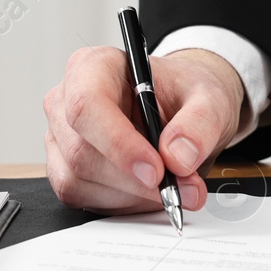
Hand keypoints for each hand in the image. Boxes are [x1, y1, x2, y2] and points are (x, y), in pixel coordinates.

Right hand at [44, 47, 244, 213]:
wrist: (184, 113)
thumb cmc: (184, 95)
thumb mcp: (209, 98)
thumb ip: (200, 123)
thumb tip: (178, 157)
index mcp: (93, 67)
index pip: (87, 105)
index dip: (118, 143)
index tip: (156, 170)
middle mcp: (67, 101)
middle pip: (81, 152)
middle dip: (134, 180)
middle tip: (181, 188)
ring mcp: (61, 139)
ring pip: (79, 181)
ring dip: (132, 194)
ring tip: (172, 186)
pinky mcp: (65, 171)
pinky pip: (83, 199)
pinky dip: (122, 203)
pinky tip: (148, 190)